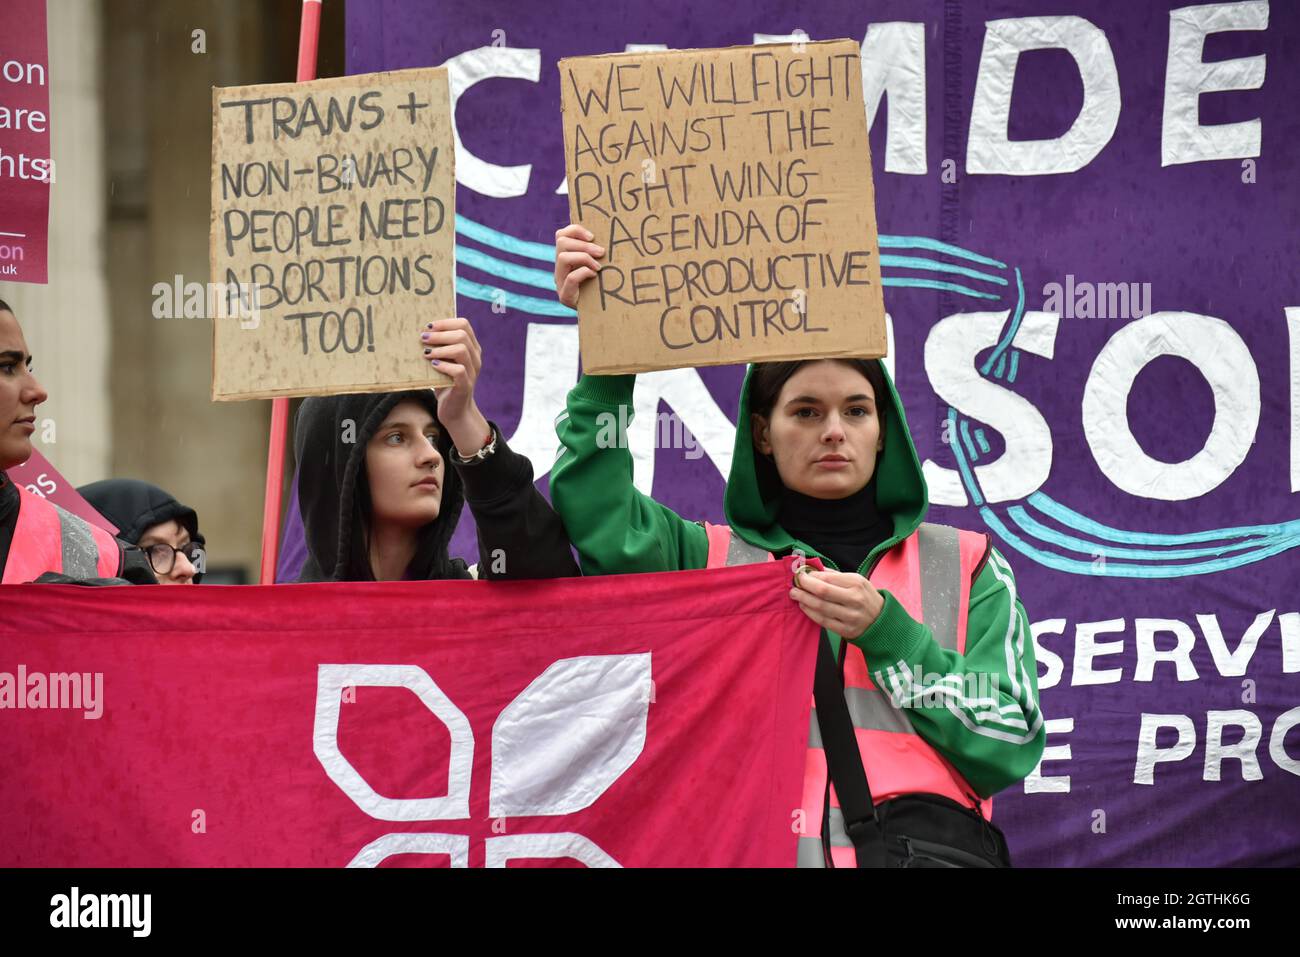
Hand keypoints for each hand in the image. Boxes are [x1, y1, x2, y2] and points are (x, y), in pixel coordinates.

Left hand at [420, 317, 490, 455]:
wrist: (455, 412)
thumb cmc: (446, 384)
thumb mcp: (443, 362)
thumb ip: (439, 348)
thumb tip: (419, 332)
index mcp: (471, 348)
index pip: (464, 324)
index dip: (445, 322)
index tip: (428, 326)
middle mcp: (475, 357)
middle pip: (462, 335)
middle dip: (440, 334)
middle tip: (423, 338)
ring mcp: (472, 371)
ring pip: (462, 350)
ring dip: (440, 349)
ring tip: (426, 353)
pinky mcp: (466, 385)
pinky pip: (459, 371)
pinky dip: (444, 366)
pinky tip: (433, 366)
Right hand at [554, 223, 604, 307]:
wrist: (600, 314)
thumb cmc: (602, 287)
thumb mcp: (599, 266)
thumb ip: (597, 253)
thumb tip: (609, 235)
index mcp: (566, 258)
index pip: (561, 235)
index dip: (575, 230)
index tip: (592, 236)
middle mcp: (559, 268)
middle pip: (561, 243)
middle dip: (583, 245)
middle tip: (601, 252)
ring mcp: (559, 282)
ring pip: (563, 258)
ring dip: (584, 257)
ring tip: (599, 266)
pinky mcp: (565, 296)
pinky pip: (570, 278)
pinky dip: (584, 273)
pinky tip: (594, 276)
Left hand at [790, 568, 884, 639]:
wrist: (881, 620)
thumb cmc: (865, 597)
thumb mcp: (856, 580)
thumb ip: (835, 575)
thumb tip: (813, 570)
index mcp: (856, 583)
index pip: (828, 578)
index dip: (810, 576)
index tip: (800, 575)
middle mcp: (855, 599)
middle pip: (822, 592)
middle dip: (804, 587)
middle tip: (794, 585)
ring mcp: (851, 616)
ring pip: (820, 607)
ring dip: (804, 600)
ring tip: (795, 595)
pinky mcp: (846, 630)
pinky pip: (823, 621)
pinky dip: (810, 613)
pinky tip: (804, 607)